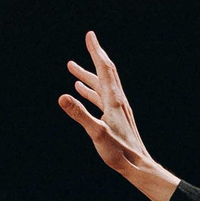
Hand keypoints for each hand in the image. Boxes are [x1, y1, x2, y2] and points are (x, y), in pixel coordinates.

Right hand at [58, 31, 179, 200]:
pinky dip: (90, 90)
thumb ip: (79, 114)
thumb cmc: (118, 152)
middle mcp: (117, 100)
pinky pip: (100, 97)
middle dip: (94, 56)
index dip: (96, 51)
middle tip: (87, 40)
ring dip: (88, 74)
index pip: (104, 69)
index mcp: (114, 100)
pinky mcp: (115, 117)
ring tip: (72, 67)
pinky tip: (80, 90)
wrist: (137, 165)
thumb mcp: (96, 132)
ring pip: (101, 85)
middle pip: (106, 72)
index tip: (90, 35)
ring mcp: (117, 108)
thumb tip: (62, 96)